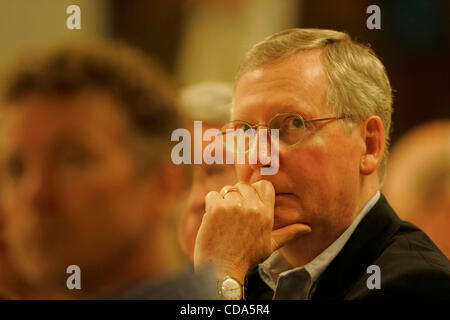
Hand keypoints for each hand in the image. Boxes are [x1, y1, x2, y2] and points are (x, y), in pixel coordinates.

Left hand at [193, 180, 310, 282]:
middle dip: (236, 196)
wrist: (222, 268)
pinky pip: (212, 195)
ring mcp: (234, 206)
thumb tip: (307, 228)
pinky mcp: (217, 208)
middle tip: (232, 215)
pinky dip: (210, 206)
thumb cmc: (246, 257)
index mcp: (266, 213)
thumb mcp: (270, 245)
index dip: (254, 190)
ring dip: (223, 202)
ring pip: (227, 190)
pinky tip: (213, 221)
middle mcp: (252, 207)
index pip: (264, 185)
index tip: (247, 201)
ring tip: (223, 221)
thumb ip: (288, 233)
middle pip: (243, 185)